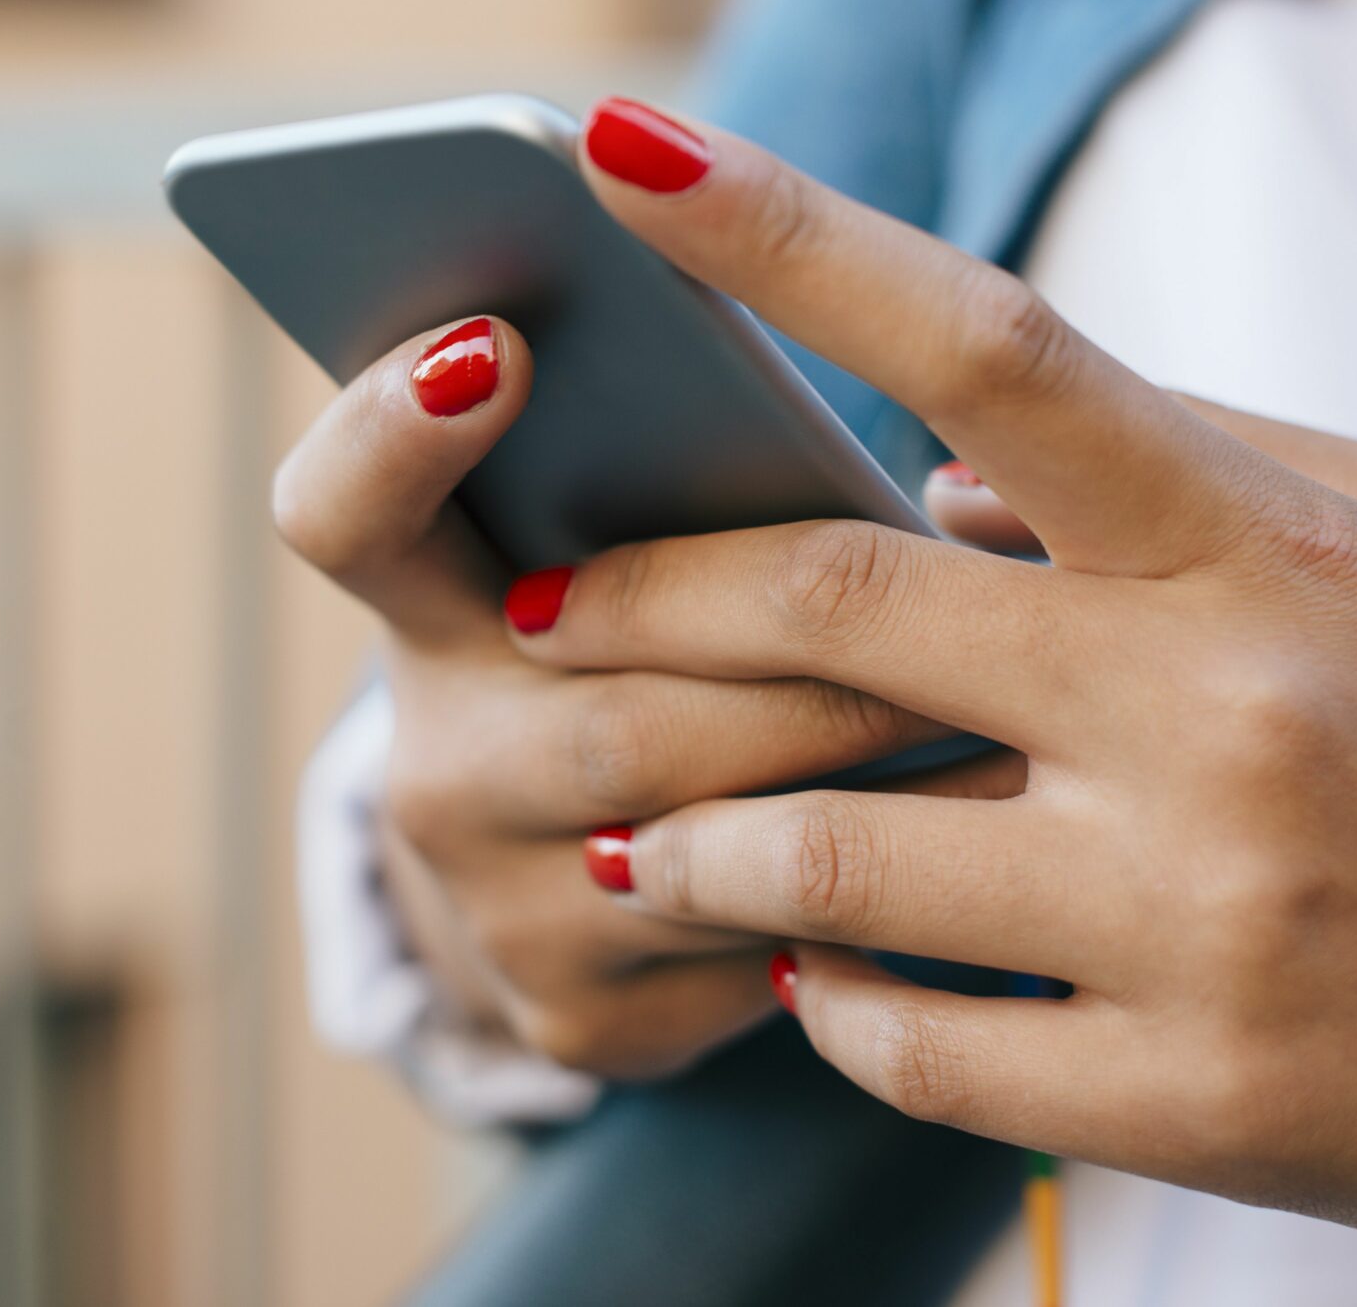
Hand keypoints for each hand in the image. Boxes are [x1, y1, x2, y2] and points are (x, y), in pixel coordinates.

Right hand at [273, 314, 1017, 1076]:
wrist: (577, 882)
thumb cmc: (655, 647)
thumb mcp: (625, 555)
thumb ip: (669, 470)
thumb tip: (814, 373)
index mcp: (428, 607)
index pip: (344, 514)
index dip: (392, 433)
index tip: (502, 343)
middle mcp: (437, 766)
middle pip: (612, 709)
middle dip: (794, 667)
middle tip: (936, 599)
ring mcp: (500, 905)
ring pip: (707, 841)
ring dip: (871, 773)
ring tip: (1013, 709)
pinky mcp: (587, 1013)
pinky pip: (761, 946)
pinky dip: (887, 888)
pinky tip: (993, 850)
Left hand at [516, 98, 1356, 1268]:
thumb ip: (1189, 462)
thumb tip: (942, 454)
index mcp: (1262, 545)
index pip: (985, 341)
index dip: (780, 233)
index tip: (616, 149)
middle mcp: (1217, 714)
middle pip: (831, 602)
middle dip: (636, 597)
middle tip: (533, 607)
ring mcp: (1199, 918)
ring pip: (822, 857)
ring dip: (685, 840)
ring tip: (628, 831)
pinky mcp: (1194, 1100)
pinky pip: (913, 1048)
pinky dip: (819, 1006)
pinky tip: (802, 978)